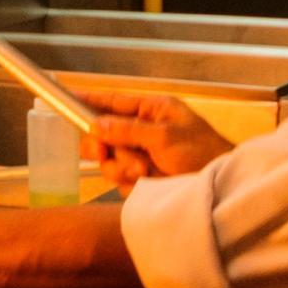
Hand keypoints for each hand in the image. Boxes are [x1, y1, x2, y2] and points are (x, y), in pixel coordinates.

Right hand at [69, 85, 232, 190]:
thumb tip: (96, 125)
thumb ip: (128, 130)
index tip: (67, 97)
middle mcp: (143, 131)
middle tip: (102, 152)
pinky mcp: (142, 180)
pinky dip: (130, 184)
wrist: (221, 190)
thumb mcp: (165, 137)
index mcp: (152, 111)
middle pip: (103, 135)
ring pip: (109, 161)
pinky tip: (148, 183)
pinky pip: (120, 181)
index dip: (89, 100)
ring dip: (122, 167)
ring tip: (145, 171)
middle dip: (104, 147)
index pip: (113, 102)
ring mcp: (142, 156)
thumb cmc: (203, 152)